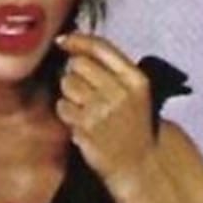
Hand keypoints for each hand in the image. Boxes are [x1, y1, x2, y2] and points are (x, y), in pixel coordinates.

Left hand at [53, 33, 155, 181]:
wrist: (140, 163)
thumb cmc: (133, 122)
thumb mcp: (135, 91)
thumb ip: (110, 67)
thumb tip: (73, 43)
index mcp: (135, 80)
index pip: (100, 48)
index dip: (77, 40)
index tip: (63, 40)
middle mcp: (119, 93)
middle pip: (78, 64)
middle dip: (74, 71)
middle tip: (83, 87)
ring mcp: (102, 111)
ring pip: (67, 83)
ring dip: (69, 92)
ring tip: (84, 106)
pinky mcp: (86, 128)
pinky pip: (62, 107)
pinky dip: (66, 112)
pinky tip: (80, 121)